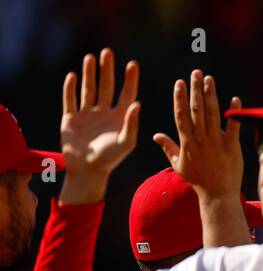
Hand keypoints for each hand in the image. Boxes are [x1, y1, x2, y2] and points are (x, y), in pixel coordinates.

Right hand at [59, 48, 140, 203]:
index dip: (129, 80)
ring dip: (89, 74)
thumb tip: (137, 103)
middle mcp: (104, 114)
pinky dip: (70, 89)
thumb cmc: (110, 159)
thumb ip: (132, 123)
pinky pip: (70, 100)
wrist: (87, 171)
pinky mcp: (70, 119)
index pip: (126, 94)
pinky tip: (72, 76)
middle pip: (106, 87)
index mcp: (119, 118)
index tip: (132, 64)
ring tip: (91, 58)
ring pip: (88, 90)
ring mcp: (87, 115)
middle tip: (107, 52)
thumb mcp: (126, 142)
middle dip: (107, 70)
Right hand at [152, 71, 242, 201]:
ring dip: (210, 95)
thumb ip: (168, 147)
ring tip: (209, 79)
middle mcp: (200, 140)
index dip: (179, 98)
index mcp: (186, 142)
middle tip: (196, 72)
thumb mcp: (178, 165)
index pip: (181, 115)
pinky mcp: (231, 148)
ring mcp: (216, 143)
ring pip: (212, 115)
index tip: (179, 82)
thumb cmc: (198, 181)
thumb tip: (155, 136)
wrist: (217, 196)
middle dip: (195, 90)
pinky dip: (234, 114)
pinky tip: (235, 98)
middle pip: (196, 110)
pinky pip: (233, 128)